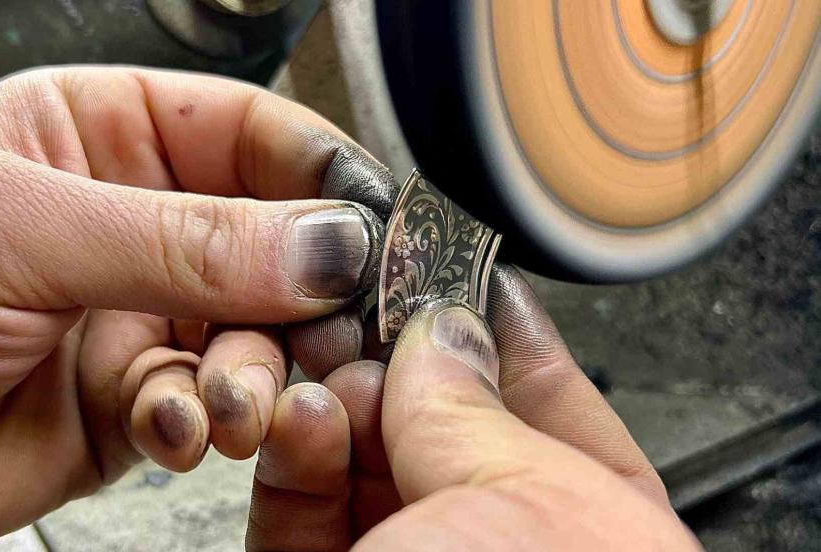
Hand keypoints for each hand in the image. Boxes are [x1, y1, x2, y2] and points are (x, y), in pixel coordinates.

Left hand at [0, 66, 396, 535]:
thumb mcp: (28, 229)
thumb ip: (189, 237)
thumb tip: (325, 242)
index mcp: (105, 136)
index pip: (253, 134)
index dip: (322, 176)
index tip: (370, 226)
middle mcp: (135, 223)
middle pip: (274, 243)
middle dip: (302, 294)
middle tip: (329, 330)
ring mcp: (139, 311)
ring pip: (255, 333)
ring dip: (257, 371)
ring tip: (236, 396)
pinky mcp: (135, 397)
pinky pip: (209, 401)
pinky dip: (206, 417)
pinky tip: (177, 422)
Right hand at [246, 264, 703, 550]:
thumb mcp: (526, 507)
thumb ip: (476, 409)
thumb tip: (447, 330)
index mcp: (591, 526)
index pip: (542, 395)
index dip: (491, 325)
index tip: (443, 271)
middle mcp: (499, 547)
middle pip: (437, 418)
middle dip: (395, 360)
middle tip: (362, 314)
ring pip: (359, 454)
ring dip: (334, 400)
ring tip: (325, 376)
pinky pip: (299, 504)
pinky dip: (292, 453)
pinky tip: (297, 419)